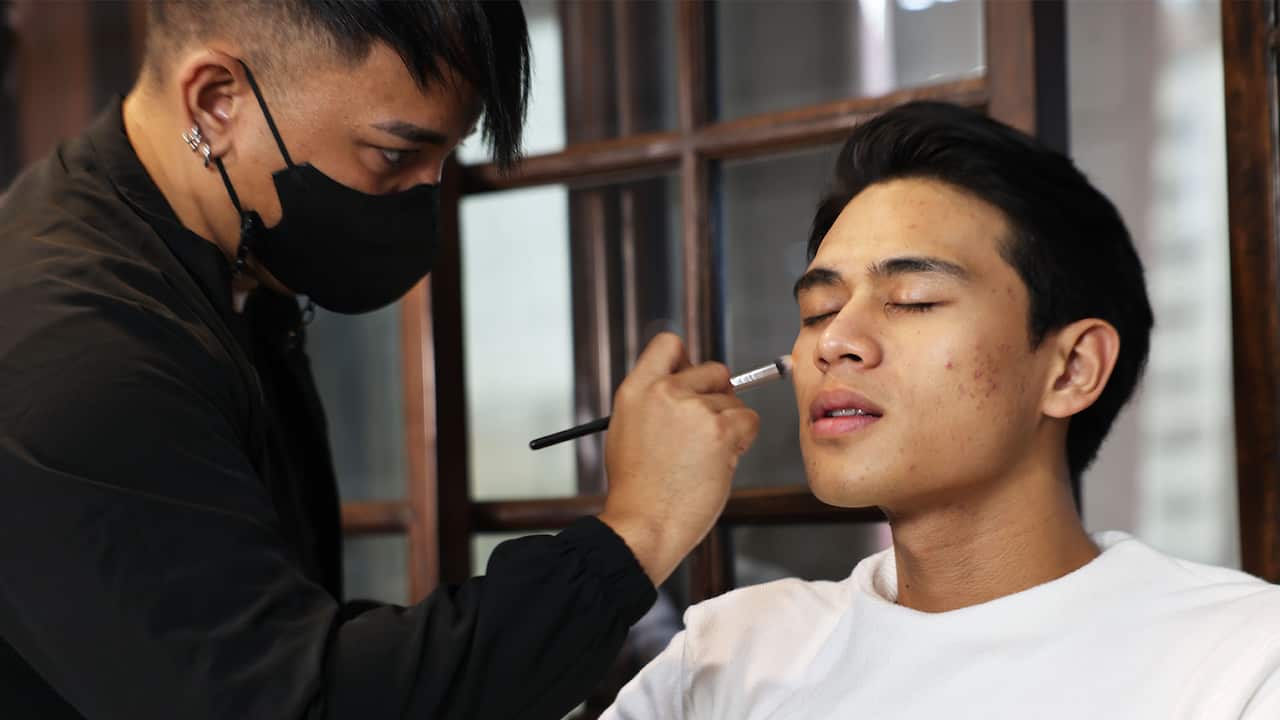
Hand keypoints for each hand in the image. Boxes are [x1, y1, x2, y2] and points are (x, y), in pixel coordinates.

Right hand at [598, 333, 759, 585]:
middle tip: (704, 429)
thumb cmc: (638, 488)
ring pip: (733, 402)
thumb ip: (654, 401)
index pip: (668, 344)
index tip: (693, 378)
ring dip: (728, 426)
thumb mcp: (627, 429)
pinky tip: (719, 461)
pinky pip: (749, 421)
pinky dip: (742, 440)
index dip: (687, 359)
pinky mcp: (721, 430)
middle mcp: (664, 391)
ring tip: (701, 457)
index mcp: (636, 389)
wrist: (644, 524)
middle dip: (717, 396)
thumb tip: (688, 383)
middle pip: (713, 370)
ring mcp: (694, 409)